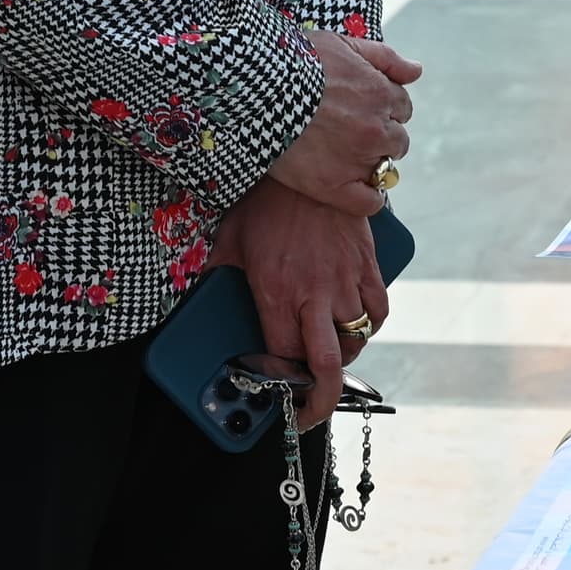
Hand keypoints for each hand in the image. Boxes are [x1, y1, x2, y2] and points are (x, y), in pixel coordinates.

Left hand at [216, 177, 391, 425]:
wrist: (309, 157)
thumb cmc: (265, 199)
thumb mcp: (229, 239)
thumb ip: (216, 273)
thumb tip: (193, 293)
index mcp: (277, 292)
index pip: (284, 358)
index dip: (280, 381)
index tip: (274, 388)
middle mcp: (314, 293)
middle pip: (327, 365)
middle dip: (320, 400)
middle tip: (310, 412)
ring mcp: (345, 280)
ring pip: (355, 340)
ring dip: (341, 357)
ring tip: (326, 358)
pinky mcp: (367, 264)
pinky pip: (378, 310)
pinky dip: (369, 326)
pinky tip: (355, 326)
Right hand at [269, 30, 418, 215]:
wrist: (255, 86)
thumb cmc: (296, 60)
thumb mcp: (343, 44)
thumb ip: (385, 58)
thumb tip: (416, 71)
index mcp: (381, 94)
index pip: (402, 108)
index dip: (382, 107)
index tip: (360, 107)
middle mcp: (376, 129)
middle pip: (397, 141)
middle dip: (380, 135)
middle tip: (348, 130)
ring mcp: (356, 159)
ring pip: (383, 169)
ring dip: (370, 161)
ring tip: (341, 153)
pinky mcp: (332, 185)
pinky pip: (368, 203)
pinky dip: (367, 197)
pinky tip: (352, 187)